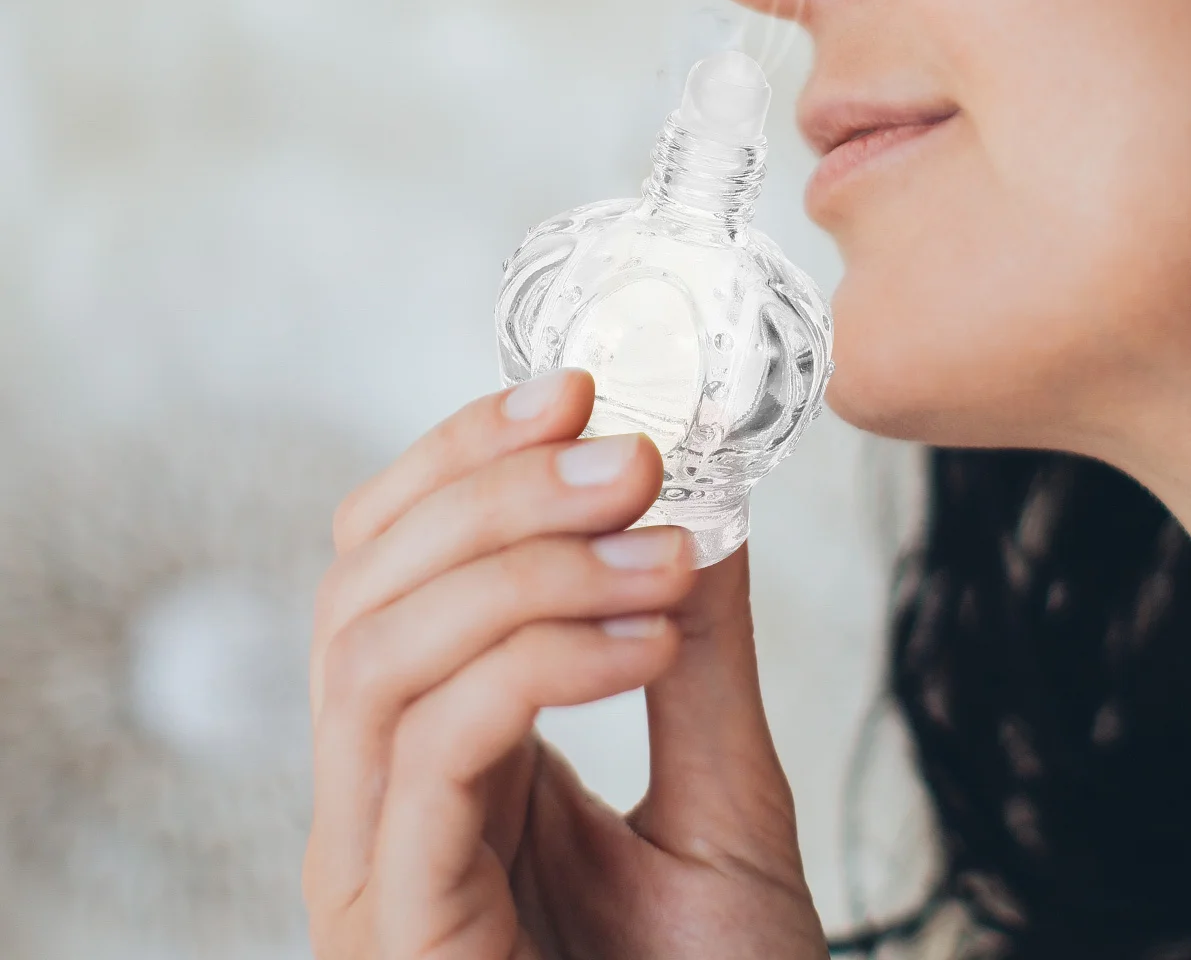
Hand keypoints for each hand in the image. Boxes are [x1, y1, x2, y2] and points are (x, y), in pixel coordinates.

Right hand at [304, 368, 827, 959]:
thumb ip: (701, 651)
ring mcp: (376, 863)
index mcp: (444, 746)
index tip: (580, 382)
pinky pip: (427, 748)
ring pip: (377, 648)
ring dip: (527, 563)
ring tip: (665, 554)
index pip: (395, 556)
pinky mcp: (396, 925)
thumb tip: (707, 496)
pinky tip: (648, 643)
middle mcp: (383, 795)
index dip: (467, 452)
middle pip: (365, 581)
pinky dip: (536, 661)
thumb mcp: (728, 796)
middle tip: (634, 453)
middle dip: (497, 488)